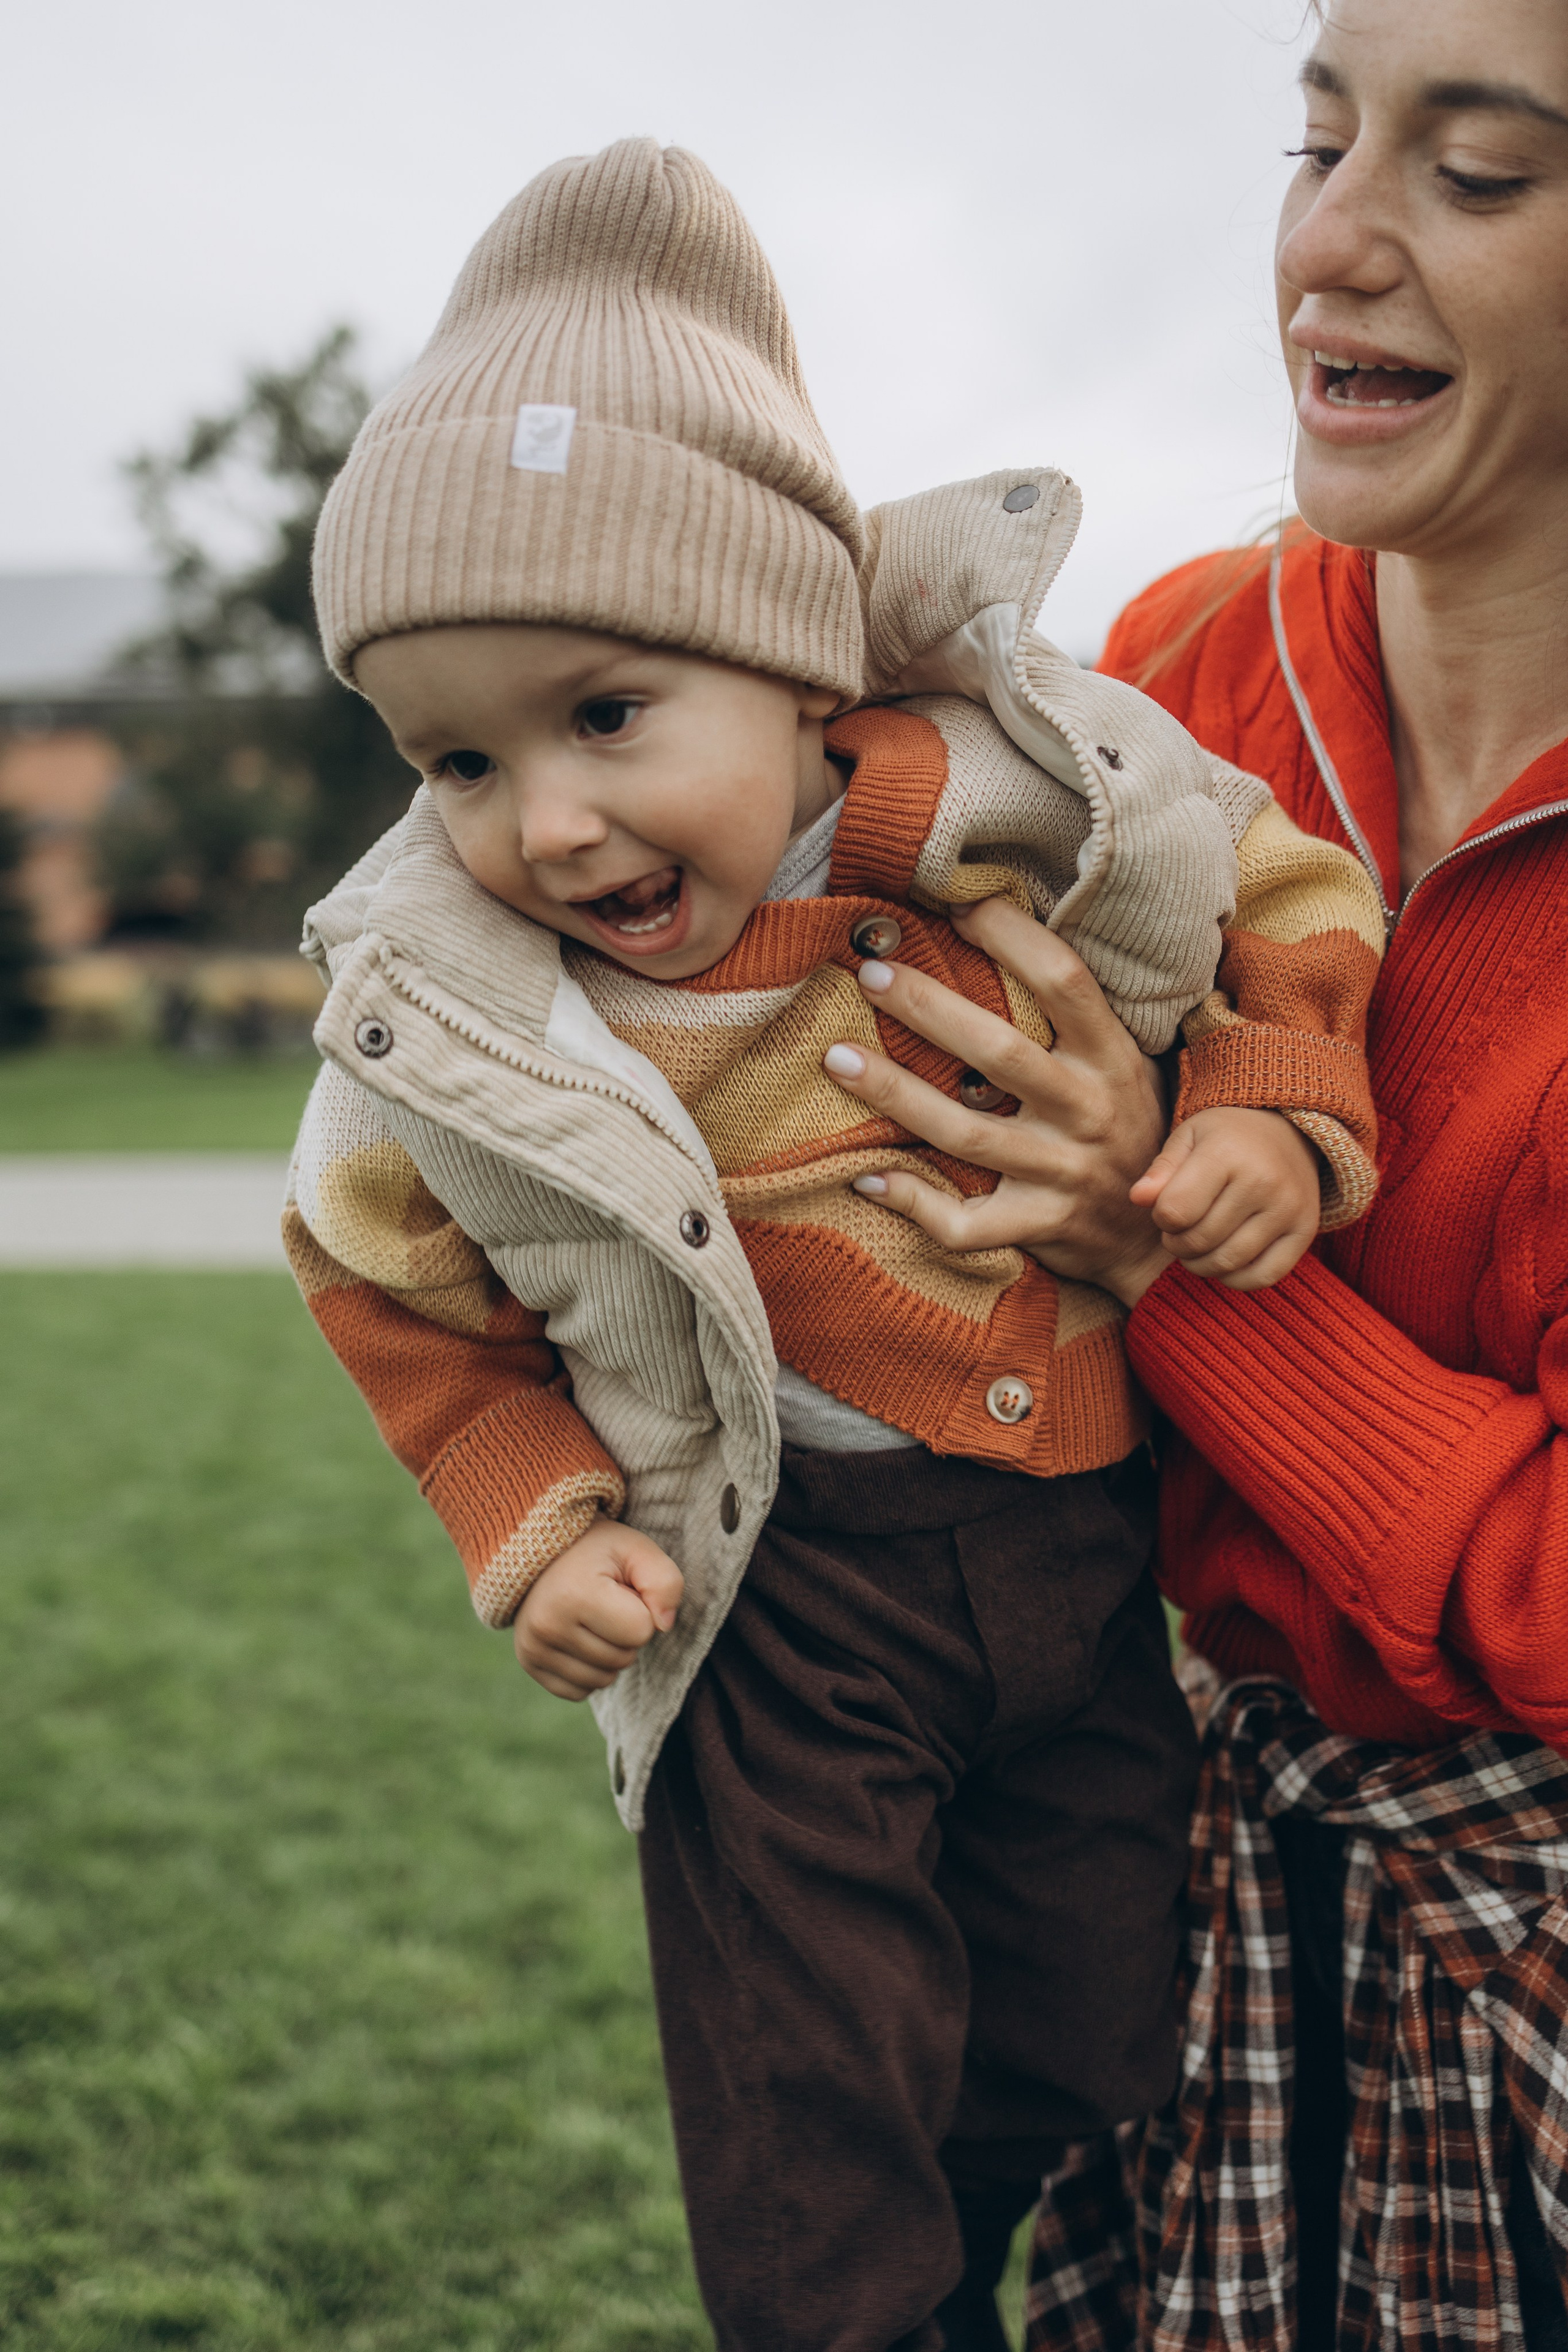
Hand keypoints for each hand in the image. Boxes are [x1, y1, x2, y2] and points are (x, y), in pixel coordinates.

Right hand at [513, 1517, 683, 1700]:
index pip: (641, 1631)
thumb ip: (665, 1582)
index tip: (621, 1590)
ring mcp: (533, 1648)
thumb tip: (664, 1626)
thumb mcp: (636, 1550)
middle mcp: (547, 1625)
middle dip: (625, 1633)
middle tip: (605, 1602)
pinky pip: (580, 1691)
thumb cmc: (598, 1552)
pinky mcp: (529, 1663)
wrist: (544, 1553)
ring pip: (604, 1680)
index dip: (642, 1610)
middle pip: (624, 1659)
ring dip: (609, 1654)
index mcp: (574, 1594)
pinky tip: (578, 1638)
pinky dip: (588, 1670)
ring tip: (591, 1618)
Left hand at [821, 896, 1172, 1307]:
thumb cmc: (1128, 1128)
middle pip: (1000, 1052)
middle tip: (871, 974)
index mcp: (1113, 1058)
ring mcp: (1064, 1174)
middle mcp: (1090, 1112)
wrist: (1159, 1237)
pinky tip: (868, 1176)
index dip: (1011, 938)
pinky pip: (967, 1223)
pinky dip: (914, 1202)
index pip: (1065, 981)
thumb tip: (999, 932)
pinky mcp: (1040, 1226)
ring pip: (966, 1133)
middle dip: (929, 1008)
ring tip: (837, 1058)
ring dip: (896, 1093)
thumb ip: (1077, 1017)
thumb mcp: (1123, 1064)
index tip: (957, 909)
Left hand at [1131, 1106, 1320, 1290]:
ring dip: (1200, 1264)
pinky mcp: (1304, 1231)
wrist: (1287, 1131)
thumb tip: (1137, 1198)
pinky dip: (1235, 1279)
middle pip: (1198, 1241)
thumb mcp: (1188, 1138)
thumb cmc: (1226, 1137)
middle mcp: (1263, 1182)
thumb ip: (1161, 1170)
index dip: (1161, 1218)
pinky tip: (1225, 1260)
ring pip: (1227, 1263)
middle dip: (1177, 1243)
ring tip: (1198, 1245)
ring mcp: (1288, 1209)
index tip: (1168, 1208)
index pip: (1175, 1211)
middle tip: (1179, 1230)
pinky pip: (1263, 1277)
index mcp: (1226, 1153)